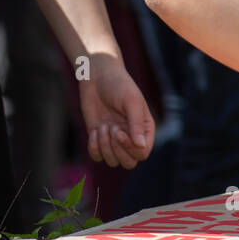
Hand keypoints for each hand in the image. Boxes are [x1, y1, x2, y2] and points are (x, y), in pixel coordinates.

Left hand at [77, 53, 154, 168]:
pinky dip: (94, 147)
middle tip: (111, 128)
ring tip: (103, 126)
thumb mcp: (131, 101)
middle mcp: (131, 137)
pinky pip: (97, 157)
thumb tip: (141, 146)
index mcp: (144, 129)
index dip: (130, 148)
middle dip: (117, 149)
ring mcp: (114, 139)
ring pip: (112, 161)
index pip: (142, 153)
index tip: (120, 131)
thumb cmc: (119, 85)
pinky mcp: (98, 138)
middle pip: (129, 162)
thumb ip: (137, 124)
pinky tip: (94, 130)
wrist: (97, 77)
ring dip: (104, 146)